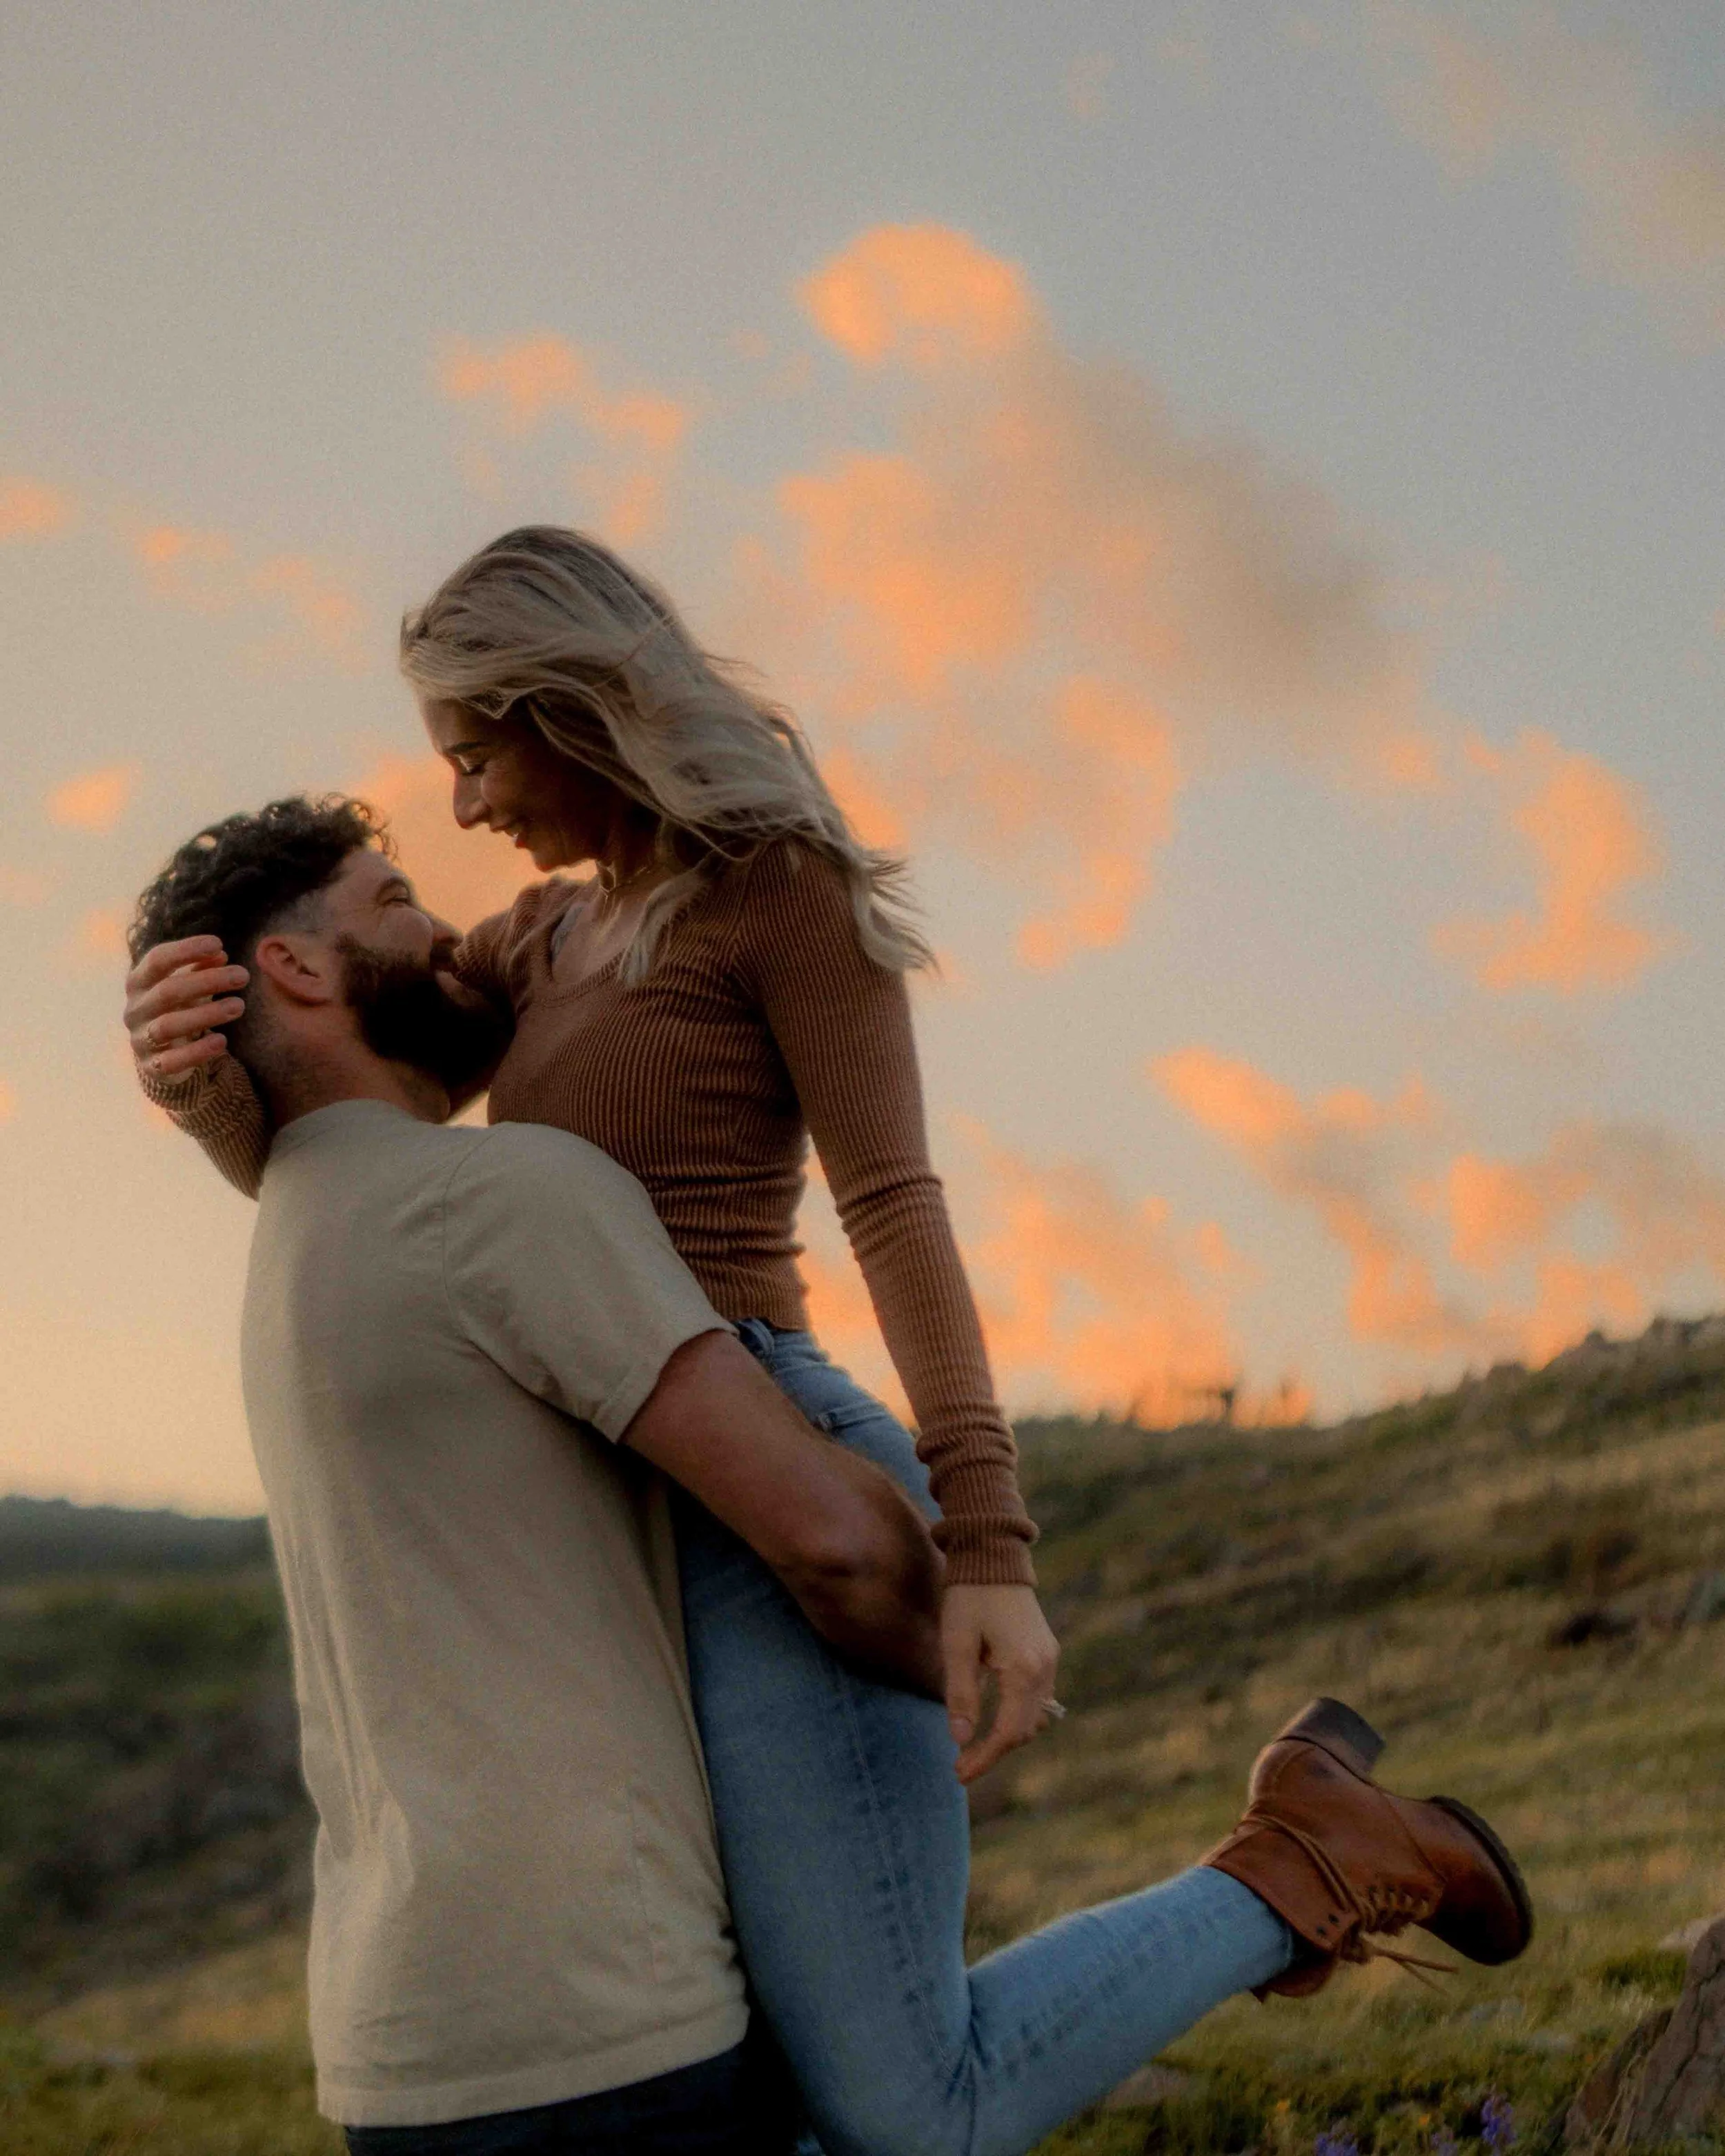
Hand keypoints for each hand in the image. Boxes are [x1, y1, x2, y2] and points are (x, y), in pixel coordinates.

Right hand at [124, 936, 248, 1080]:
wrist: (161, 1053)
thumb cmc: (178, 1007)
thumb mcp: (188, 984)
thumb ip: (201, 967)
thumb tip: (220, 954)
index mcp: (139, 983)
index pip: (157, 960)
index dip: (186, 950)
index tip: (218, 944)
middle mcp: (135, 1010)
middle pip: (168, 991)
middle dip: (207, 981)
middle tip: (243, 976)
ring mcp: (141, 1039)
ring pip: (168, 1025)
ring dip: (206, 1014)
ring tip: (239, 1005)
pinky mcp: (153, 1066)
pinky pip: (172, 1061)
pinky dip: (197, 1051)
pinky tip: (222, 1041)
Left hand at [941, 1583, 1060, 1784]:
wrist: (992, 1554)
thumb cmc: (969, 1596)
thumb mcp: (956, 1644)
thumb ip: (960, 1694)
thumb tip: (961, 1740)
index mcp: (1024, 1668)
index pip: (1009, 1732)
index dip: (985, 1758)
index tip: (960, 1774)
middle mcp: (1045, 1666)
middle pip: (1025, 1729)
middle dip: (995, 1751)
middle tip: (961, 1764)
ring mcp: (1050, 1658)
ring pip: (1035, 1716)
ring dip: (1008, 1734)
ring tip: (973, 1744)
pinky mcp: (1046, 1650)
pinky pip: (1037, 1696)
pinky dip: (1017, 1713)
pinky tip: (991, 1716)